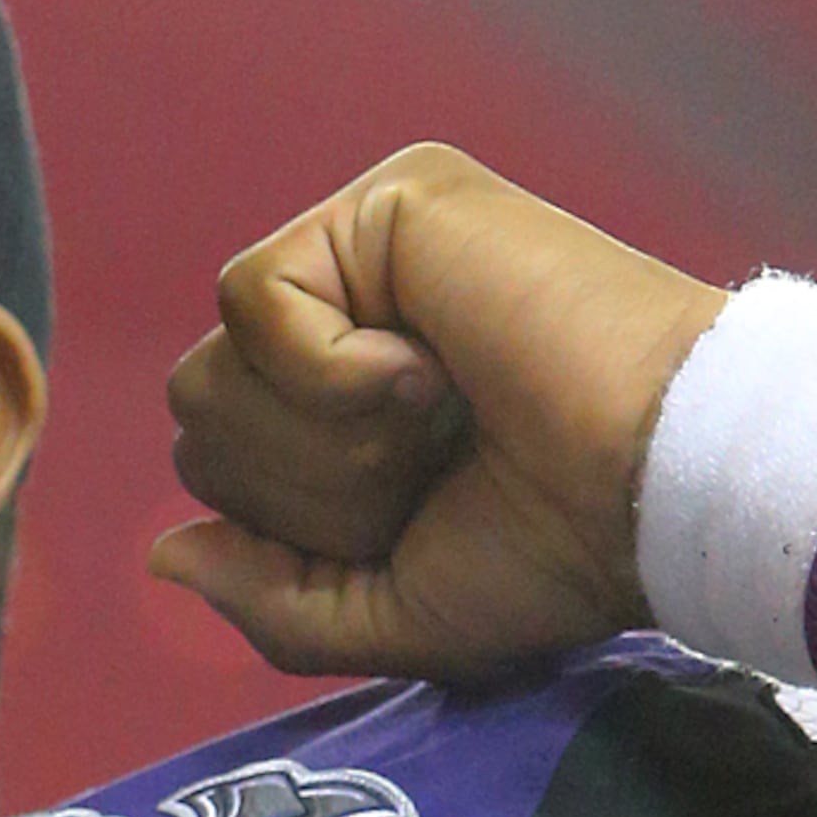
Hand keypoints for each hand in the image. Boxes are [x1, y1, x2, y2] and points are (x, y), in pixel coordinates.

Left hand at [151, 147, 727, 687]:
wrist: (655, 488)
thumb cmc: (553, 554)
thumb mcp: (387, 613)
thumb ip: (269, 598)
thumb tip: (161, 555)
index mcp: (347, 400)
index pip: (216, 464)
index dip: (294, 528)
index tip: (416, 514)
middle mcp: (349, 310)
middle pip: (196, 413)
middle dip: (301, 488)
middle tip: (432, 465)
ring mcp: (366, 244)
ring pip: (209, 367)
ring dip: (322, 439)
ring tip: (439, 416)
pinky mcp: (387, 203)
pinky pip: (254, 302)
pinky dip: (330, 374)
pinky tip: (429, 365)